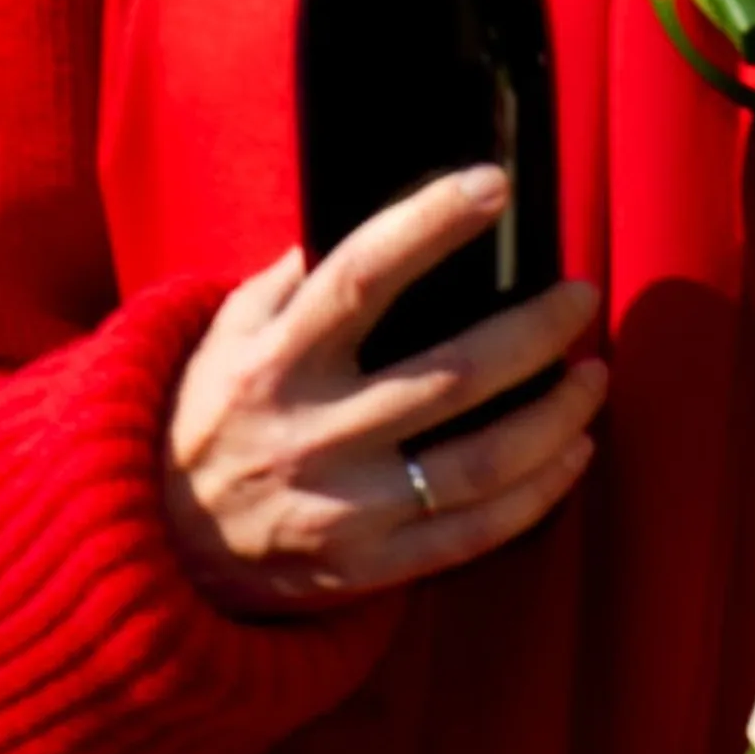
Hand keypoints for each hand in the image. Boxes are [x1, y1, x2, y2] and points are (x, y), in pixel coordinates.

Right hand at [162, 169, 604, 616]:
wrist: (160, 544)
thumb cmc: (202, 416)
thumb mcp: (220, 334)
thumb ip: (284, 285)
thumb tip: (347, 230)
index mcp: (273, 358)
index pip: (359, 276)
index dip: (428, 226)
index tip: (492, 187)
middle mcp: (314, 428)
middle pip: (449, 373)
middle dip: (533, 330)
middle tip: (582, 296)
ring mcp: (347, 504)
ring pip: (479, 460)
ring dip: (553, 417)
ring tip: (594, 376)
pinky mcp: (371, 566)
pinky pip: (475, 533)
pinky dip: (537, 493)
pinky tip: (573, 454)